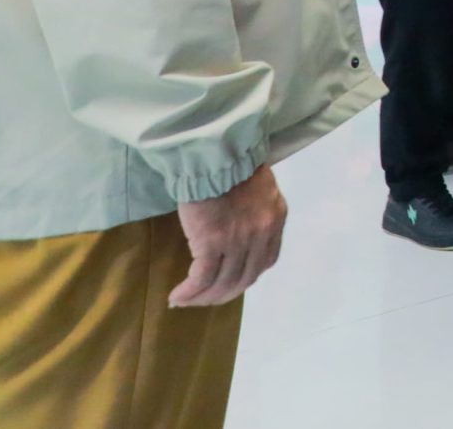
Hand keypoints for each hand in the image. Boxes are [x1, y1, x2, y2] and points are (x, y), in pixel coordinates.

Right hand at [171, 165, 286, 308]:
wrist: (214, 152)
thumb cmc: (231, 162)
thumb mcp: (259, 186)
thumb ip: (256, 210)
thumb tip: (241, 228)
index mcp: (275, 217)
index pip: (267, 260)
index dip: (247, 276)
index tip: (230, 282)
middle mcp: (261, 233)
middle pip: (245, 278)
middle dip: (223, 294)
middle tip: (205, 298)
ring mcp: (238, 240)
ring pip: (223, 283)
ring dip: (204, 297)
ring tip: (187, 301)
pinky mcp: (212, 242)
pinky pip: (201, 278)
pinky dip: (189, 292)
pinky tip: (177, 296)